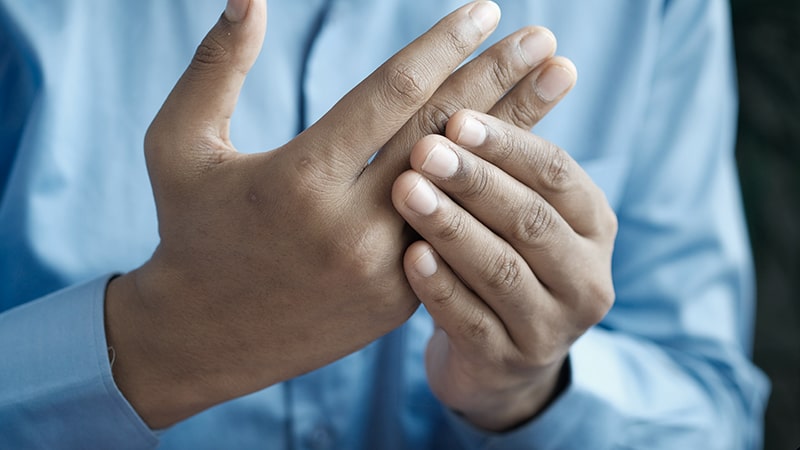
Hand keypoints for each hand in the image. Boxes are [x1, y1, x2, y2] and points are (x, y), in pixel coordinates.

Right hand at [105, 0, 563, 427]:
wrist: (202, 335)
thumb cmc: (189, 230)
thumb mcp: (177, 144)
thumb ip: (215, 65)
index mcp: (298, 179)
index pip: (392, 94)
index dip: (444, 45)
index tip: (486, 10)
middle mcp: (349, 226)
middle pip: (444, 134)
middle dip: (500, 78)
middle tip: (544, 38)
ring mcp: (382, 269)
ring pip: (465, 186)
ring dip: (517, 130)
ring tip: (558, 80)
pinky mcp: (399, 298)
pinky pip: (456, 229)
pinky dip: (489, 187)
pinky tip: (522, 151)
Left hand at [392, 91, 617, 428]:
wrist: (499, 357)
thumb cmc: (504, 259)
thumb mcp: (521, 210)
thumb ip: (516, 156)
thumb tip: (539, 56)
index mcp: (594, 225)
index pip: (558, 175)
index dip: (510, 145)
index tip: (458, 119)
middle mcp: (586, 278)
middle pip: (531, 221)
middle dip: (477, 181)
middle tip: (425, 150)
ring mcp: (550, 328)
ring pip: (503, 271)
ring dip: (454, 226)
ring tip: (408, 191)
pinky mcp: (508, 363)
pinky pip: (472, 323)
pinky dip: (441, 287)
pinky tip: (410, 257)